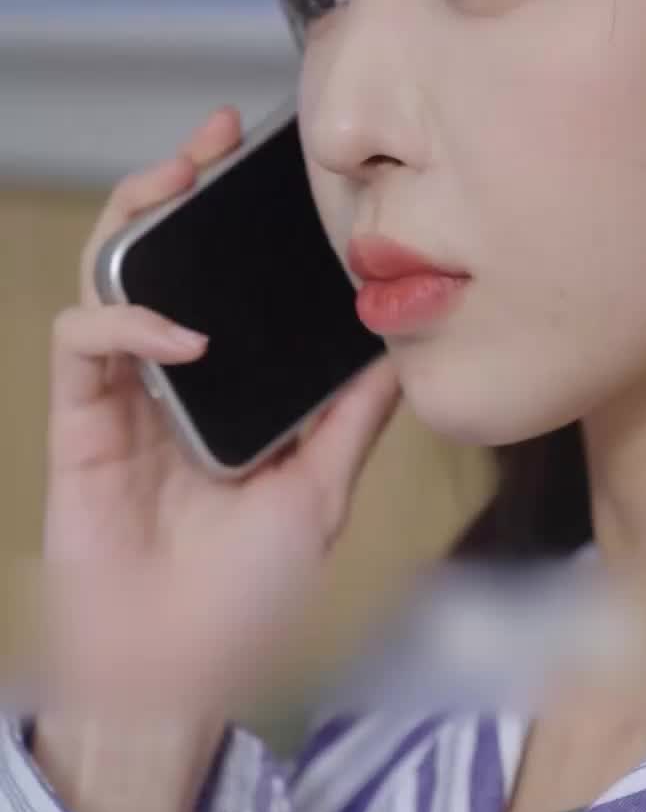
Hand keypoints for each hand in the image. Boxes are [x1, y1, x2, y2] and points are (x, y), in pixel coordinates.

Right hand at [31, 105, 400, 723]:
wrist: (177, 676)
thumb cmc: (245, 598)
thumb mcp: (320, 493)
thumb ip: (349, 419)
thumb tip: (399, 347)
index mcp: (226, 390)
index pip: (227, 285)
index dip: (244, 225)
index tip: (287, 172)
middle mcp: (170, 380)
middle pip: (159, 258)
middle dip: (179, 186)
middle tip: (216, 135)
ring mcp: (121, 395)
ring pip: (110, 277)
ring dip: (137, 219)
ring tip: (175, 173)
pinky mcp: (79, 421)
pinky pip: (85, 341)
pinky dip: (127, 321)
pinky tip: (178, 332)